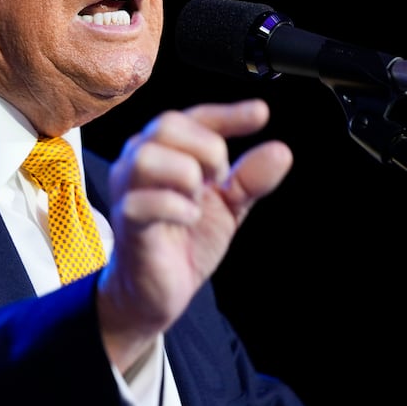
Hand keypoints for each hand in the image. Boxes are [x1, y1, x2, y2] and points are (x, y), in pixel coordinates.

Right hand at [95, 98, 293, 371]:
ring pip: (147, 157)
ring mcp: (127, 190)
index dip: (229, 114)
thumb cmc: (184, 240)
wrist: (155, 291)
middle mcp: (139, 161)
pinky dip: (177, 208)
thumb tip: (280, 152)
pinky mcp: (126, 222)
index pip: (195, 117)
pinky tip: (190, 219)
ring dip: (185, 174)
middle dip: (206, 148)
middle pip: (167, 124)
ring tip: (197, 200)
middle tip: (219, 179)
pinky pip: (142, 202)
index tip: (260, 114)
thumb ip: (250, 180)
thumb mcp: (227, 207)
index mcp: (166, 151)